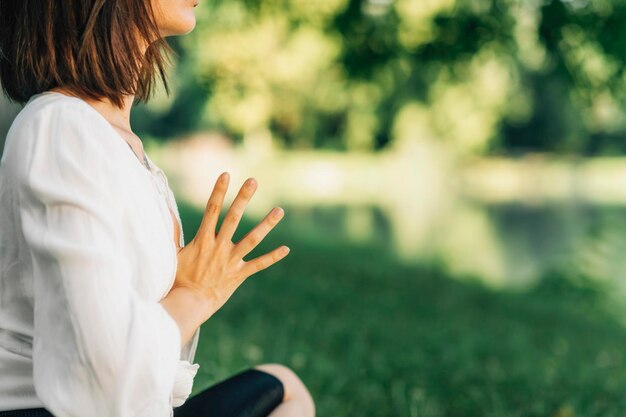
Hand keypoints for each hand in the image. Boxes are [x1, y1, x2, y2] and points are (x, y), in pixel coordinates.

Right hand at [170, 172, 288, 316]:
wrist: (187, 304)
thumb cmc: (177, 280)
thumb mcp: (172, 254)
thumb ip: (172, 233)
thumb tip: (165, 212)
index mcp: (203, 240)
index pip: (212, 210)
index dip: (219, 191)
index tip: (226, 174)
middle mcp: (219, 247)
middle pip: (233, 218)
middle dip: (243, 198)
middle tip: (253, 181)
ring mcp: (231, 261)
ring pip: (252, 239)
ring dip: (266, 224)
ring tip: (279, 210)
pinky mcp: (239, 275)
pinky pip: (258, 265)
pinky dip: (272, 257)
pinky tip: (286, 249)